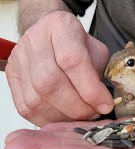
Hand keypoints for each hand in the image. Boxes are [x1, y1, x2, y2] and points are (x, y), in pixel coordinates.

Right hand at [5, 11, 113, 126]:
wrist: (50, 35)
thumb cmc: (78, 44)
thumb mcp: (96, 51)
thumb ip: (100, 74)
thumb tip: (104, 104)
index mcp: (61, 26)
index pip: (73, 61)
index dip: (91, 90)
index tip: (105, 105)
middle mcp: (35, 40)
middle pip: (51, 83)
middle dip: (77, 107)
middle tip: (93, 115)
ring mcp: (19, 60)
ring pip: (37, 99)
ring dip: (64, 117)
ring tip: (81, 118)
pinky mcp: (12, 78)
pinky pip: (27, 108)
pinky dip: (49, 120)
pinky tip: (65, 119)